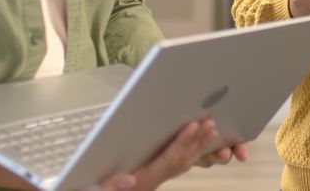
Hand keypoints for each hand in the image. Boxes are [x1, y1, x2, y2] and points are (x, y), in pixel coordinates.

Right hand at [98, 119, 242, 190]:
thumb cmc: (97, 187)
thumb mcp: (98, 189)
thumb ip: (111, 186)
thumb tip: (128, 181)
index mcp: (143, 180)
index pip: (167, 160)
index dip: (181, 143)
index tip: (193, 126)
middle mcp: (154, 180)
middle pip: (182, 161)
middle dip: (197, 142)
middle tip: (210, 124)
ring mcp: (156, 178)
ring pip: (184, 163)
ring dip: (199, 146)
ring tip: (211, 129)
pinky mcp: (155, 175)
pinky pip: (179, 164)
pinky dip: (192, 151)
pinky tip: (200, 141)